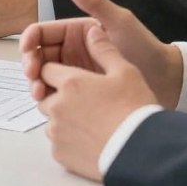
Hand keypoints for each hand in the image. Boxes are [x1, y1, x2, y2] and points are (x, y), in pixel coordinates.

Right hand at [19, 0, 182, 107]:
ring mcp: (75, 74)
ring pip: (44, 78)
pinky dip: (49, 99)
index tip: (27, 52)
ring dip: (36, 84)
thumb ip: (96, 4)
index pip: (42, 33)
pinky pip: (57, 95)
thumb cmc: (144, 48)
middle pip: (38, 57)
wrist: (166, 80)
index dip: (29, 40)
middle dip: (30, 66)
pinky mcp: (81, 94)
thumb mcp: (121, 23)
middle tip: (32, 78)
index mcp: (76, 32)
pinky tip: (50, 105)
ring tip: (40, 95)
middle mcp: (71, 52)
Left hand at [37, 23, 159, 180]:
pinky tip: (90, 139)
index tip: (74, 78)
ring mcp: (56, 132)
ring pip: (51, 120)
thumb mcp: (125, 71)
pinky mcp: (60, 154)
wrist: (141, 151)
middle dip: (58, 95)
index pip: (47, 70)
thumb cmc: (135, 109)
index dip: (59, 72)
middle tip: (85, 101)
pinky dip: (68, 139)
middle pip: (45, 95)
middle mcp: (57, 106)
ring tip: (91, 122)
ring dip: (63, 118)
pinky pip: (57, 142)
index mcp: (70, 82)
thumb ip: (104, 49)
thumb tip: (93, 31)